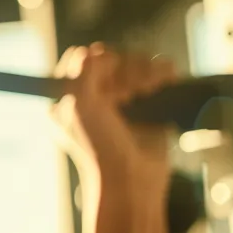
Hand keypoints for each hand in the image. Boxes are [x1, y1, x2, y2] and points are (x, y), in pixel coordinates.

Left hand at [50, 43, 177, 196]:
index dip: (99, 64)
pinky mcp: (150, 104)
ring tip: (149, 90)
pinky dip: (163, 73)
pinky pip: (158, 73)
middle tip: (130, 95)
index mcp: (68, 96)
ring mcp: (122, 100)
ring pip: (137, 63)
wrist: (131, 181)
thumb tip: (97, 52)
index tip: (108, 86)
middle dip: (125, 70)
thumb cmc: (99, 147)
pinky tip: (164, 84)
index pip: (83, 58)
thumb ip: (83, 71)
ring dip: (145, 71)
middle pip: (114, 58)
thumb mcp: (79, 106)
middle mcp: (94, 96)